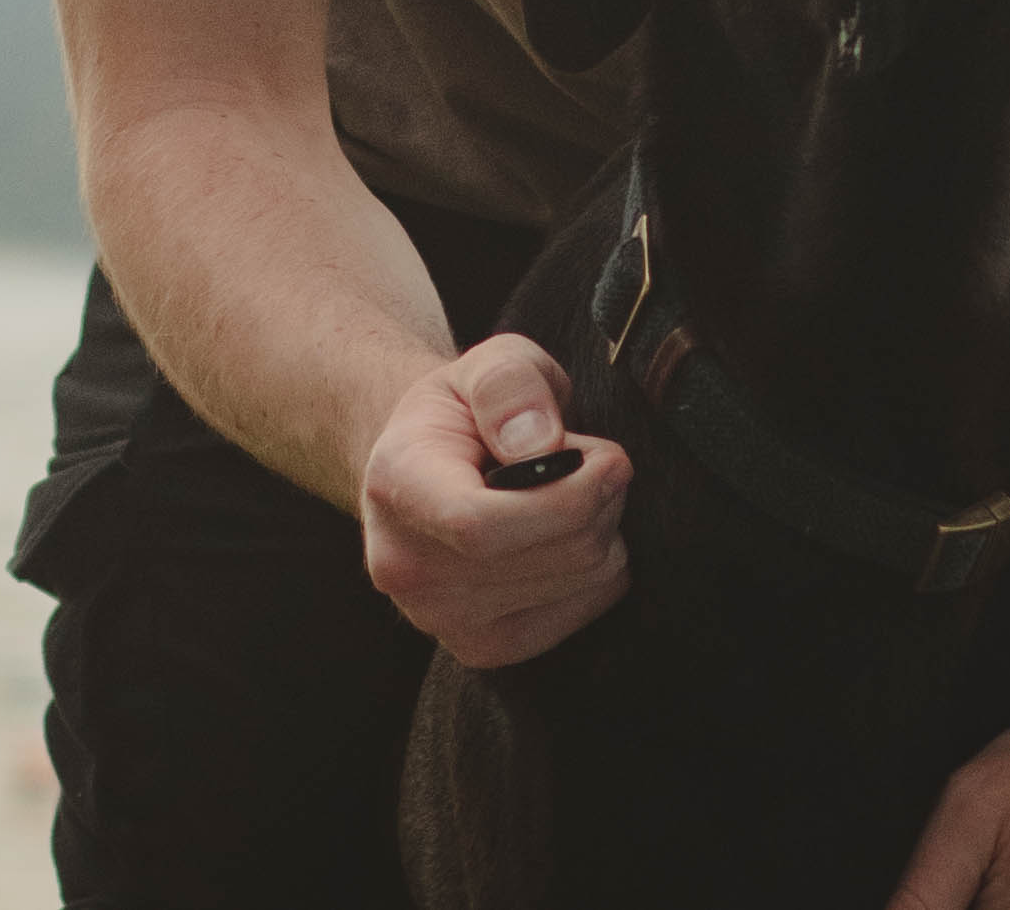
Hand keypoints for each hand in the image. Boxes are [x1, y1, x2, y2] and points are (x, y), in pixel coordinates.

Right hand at [358, 332, 631, 665]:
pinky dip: (599, 567)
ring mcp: (441, 620)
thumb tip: (538, 442)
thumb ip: (509, 384)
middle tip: (595, 456)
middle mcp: (406, 567)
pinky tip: (566, 530)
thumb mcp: (487, 361)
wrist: (428, 464)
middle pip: (546, 555)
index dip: (565, 499)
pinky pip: (585, 610)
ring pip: (576, 582)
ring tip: (572, 488)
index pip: (479, 525)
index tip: (611, 459)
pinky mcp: (484, 648)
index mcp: (397, 485)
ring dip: (601, 527)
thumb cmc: (465, 408)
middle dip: (599, 498)